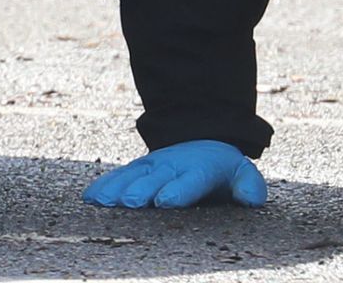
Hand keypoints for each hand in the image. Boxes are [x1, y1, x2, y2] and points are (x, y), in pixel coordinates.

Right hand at [82, 140, 267, 208]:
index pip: (191, 180)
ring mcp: (151, 168)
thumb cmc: (221, 169)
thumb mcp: (241, 173)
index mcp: (200, 170)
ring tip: (103, 201)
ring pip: (132, 177)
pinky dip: (104, 186)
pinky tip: (90, 198)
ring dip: (118, 189)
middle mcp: (172, 167)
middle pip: (156, 179)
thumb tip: (252, 198)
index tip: (165, 200)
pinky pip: (118, 177)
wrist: (201, 141)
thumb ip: (248, 185)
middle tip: (132, 201)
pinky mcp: (136, 171)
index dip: (179, 190)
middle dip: (143, 190)